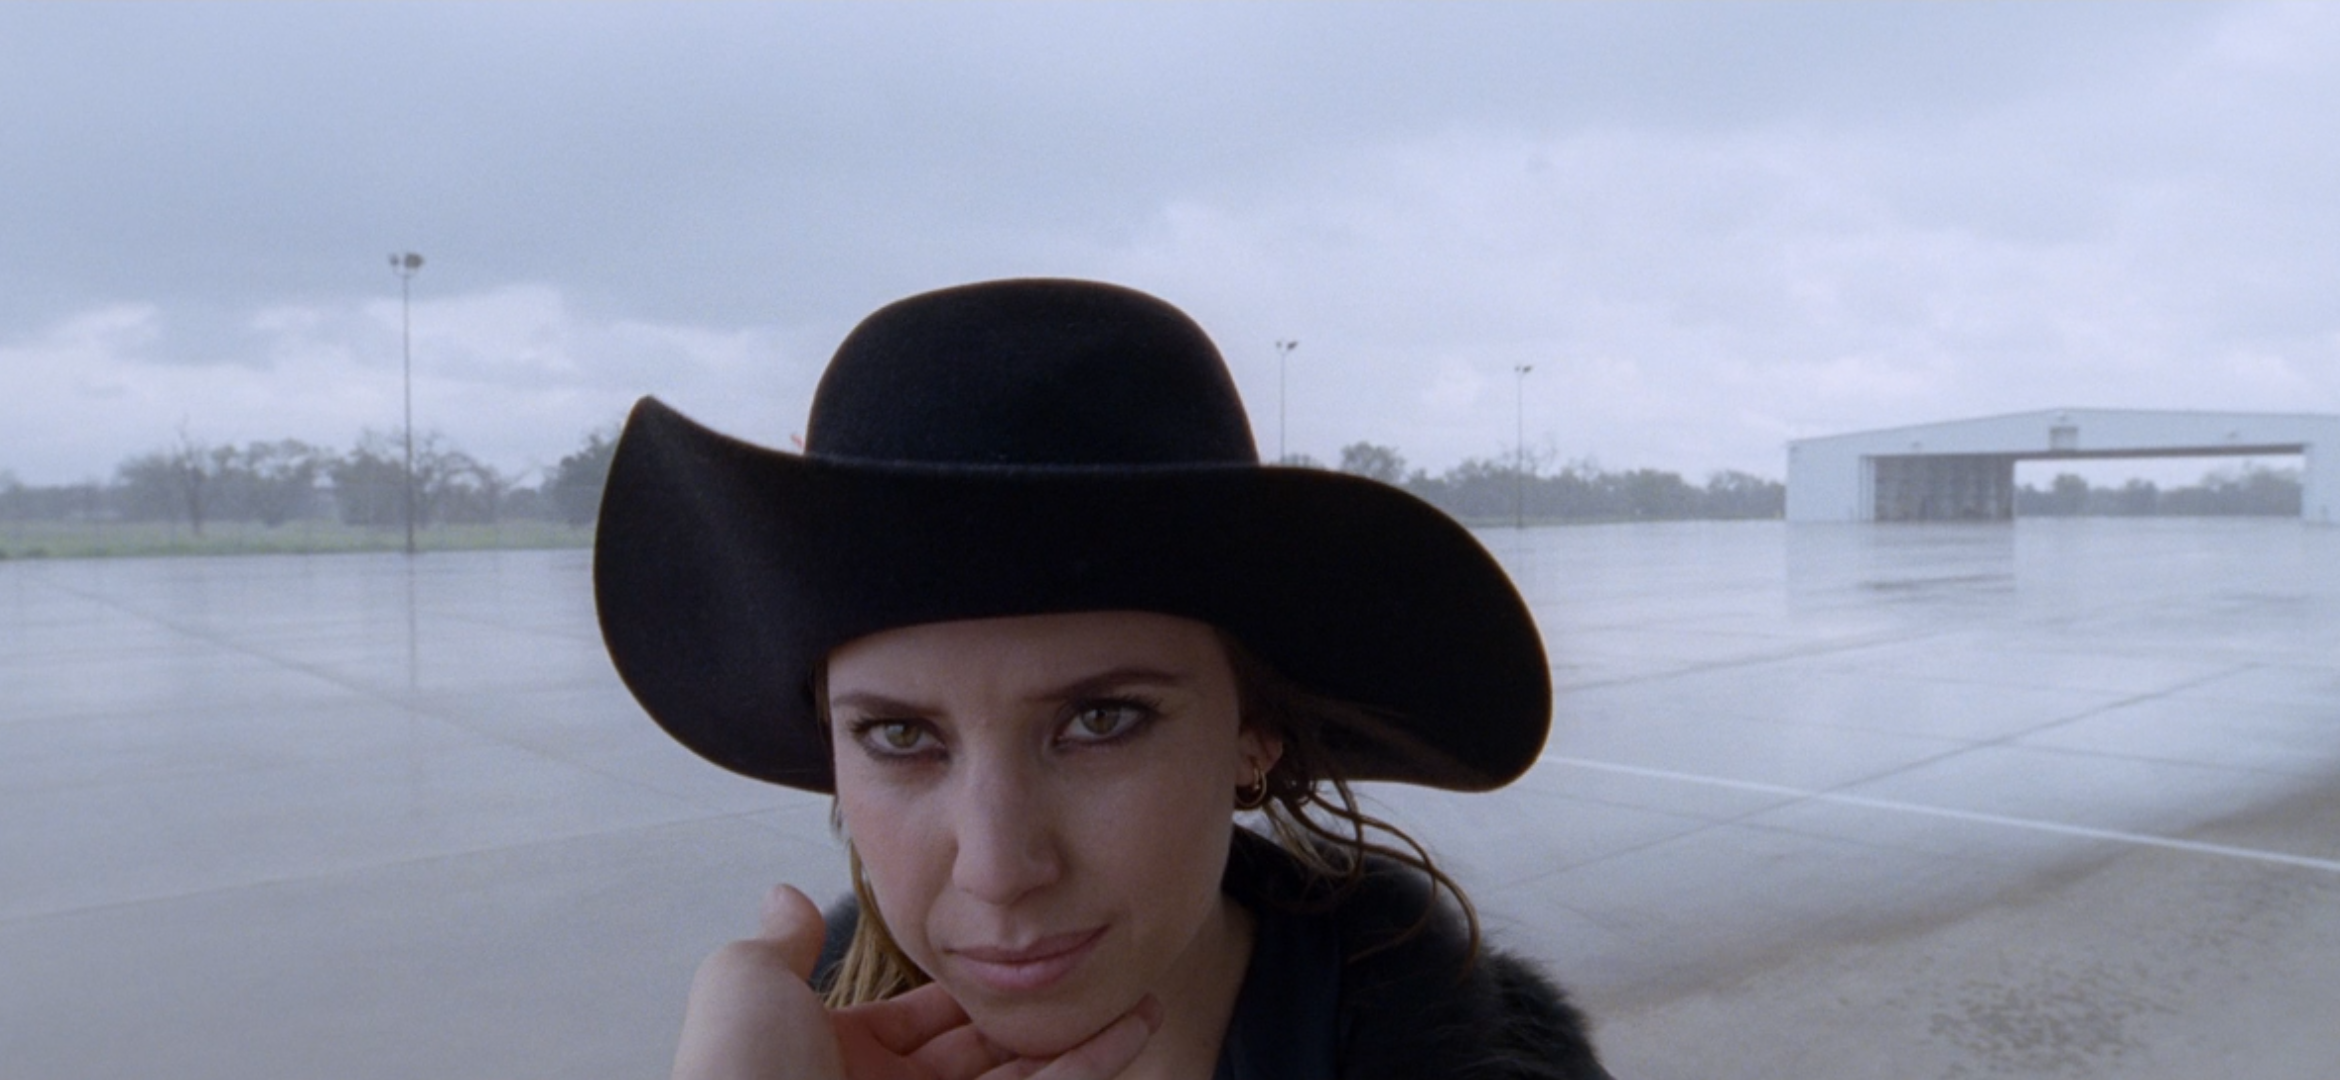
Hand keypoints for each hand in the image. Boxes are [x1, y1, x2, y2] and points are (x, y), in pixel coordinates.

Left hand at [670, 885, 1161, 1079]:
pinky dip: (1093, 1065)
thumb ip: (780, 944)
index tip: (1019, 945)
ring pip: (1028, 1076)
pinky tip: (1134, 1027)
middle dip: (1036, 1011)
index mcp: (838, 1056)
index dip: (972, 980)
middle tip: (1091, 970)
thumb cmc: (740, 1073)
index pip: (923, 1016)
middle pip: (984, 1048)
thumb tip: (787, 897)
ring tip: (1140, 998)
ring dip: (1086, 1038)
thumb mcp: (747, 986)